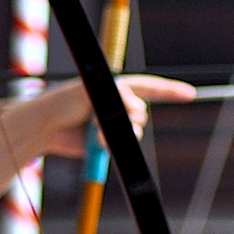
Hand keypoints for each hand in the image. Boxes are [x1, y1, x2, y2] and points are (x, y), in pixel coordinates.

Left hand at [37, 74, 195, 156]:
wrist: (44, 127)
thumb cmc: (63, 101)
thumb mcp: (89, 91)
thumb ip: (117, 96)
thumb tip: (139, 110)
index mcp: (117, 87)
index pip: (150, 87)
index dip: (171, 91)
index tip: (189, 94)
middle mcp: (118, 105)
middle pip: (141, 114)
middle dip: (126, 118)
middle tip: (99, 117)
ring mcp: (113, 125)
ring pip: (134, 132)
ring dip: (117, 133)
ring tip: (94, 131)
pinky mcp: (106, 142)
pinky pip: (121, 146)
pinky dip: (111, 145)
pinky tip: (96, 143)